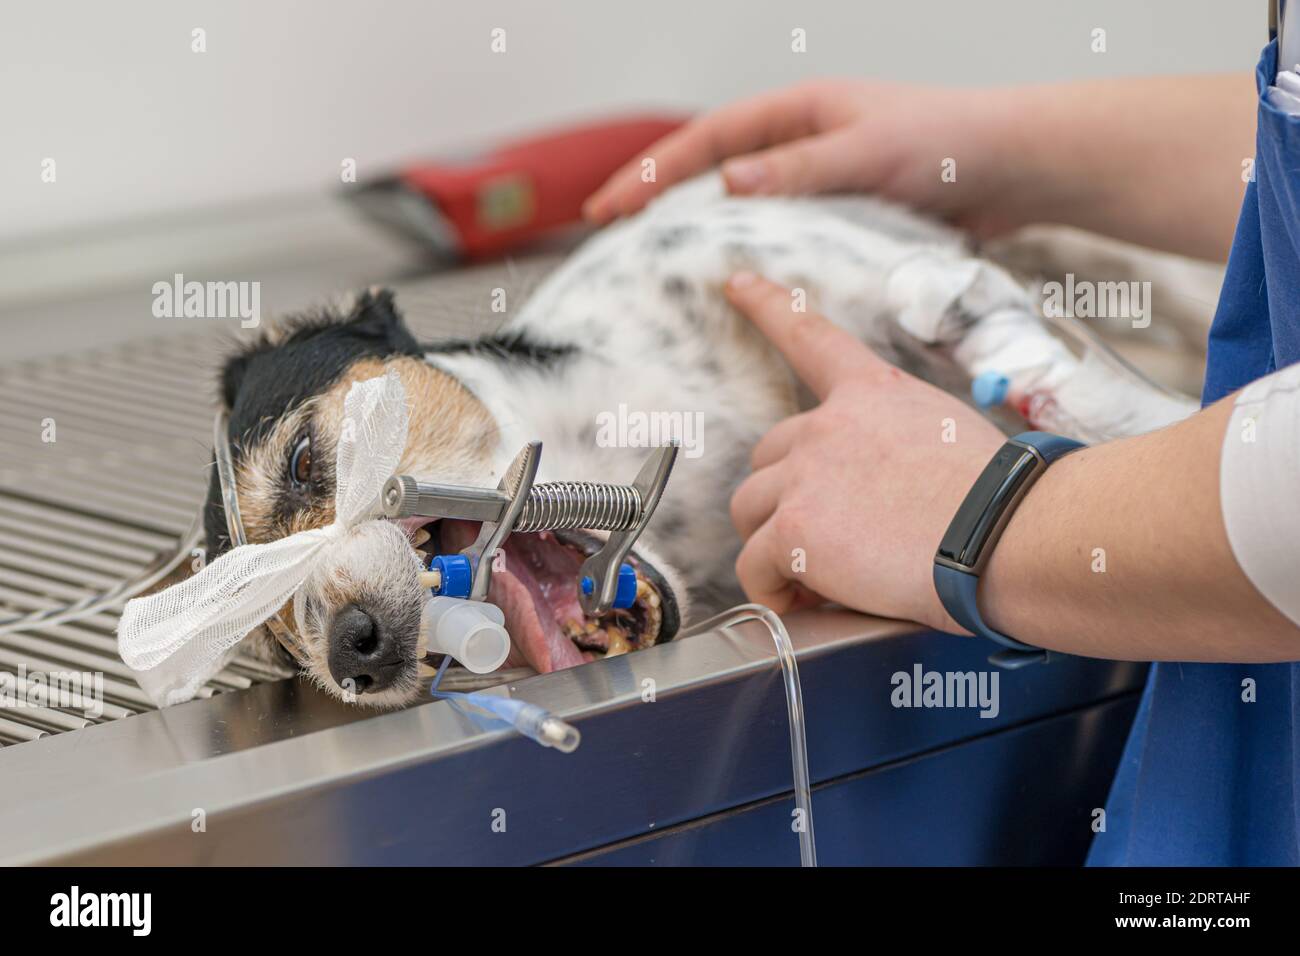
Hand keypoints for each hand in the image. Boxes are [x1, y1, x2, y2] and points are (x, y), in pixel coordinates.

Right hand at [584, 79, 1031, 236]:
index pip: (705, 141)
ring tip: (654, 267)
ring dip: (700, 233)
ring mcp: (817, 184)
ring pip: (741, 211)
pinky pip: (781, 239)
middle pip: (710, 174)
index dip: (652, 172)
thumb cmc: (948, 143)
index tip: (608, 206)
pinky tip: (732, 287)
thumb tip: (727, 184)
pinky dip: (752, 258)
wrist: (1013, 167)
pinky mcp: (839, 218)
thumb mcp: (868, 150)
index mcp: (797, 113)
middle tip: (608, 233)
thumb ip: (801, 170)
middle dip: (658, 201)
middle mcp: (799, 146)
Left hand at [724, 271, 1004, 632]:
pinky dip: (773, 593)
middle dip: (786, 501)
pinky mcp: (793, 528)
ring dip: (775, 548)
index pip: (810, 337)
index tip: (735, 281)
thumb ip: (900, 449)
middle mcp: (829, 424)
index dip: (767, 306)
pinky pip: (753, 568)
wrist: (1009, 536)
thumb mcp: (953, 441)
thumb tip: (889, 495)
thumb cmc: (1001, 505)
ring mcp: (805, 474)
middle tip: (827, 543)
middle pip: (768, 457)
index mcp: (873, 394)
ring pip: (750, 513)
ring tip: (822, 580)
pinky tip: (809, 603)